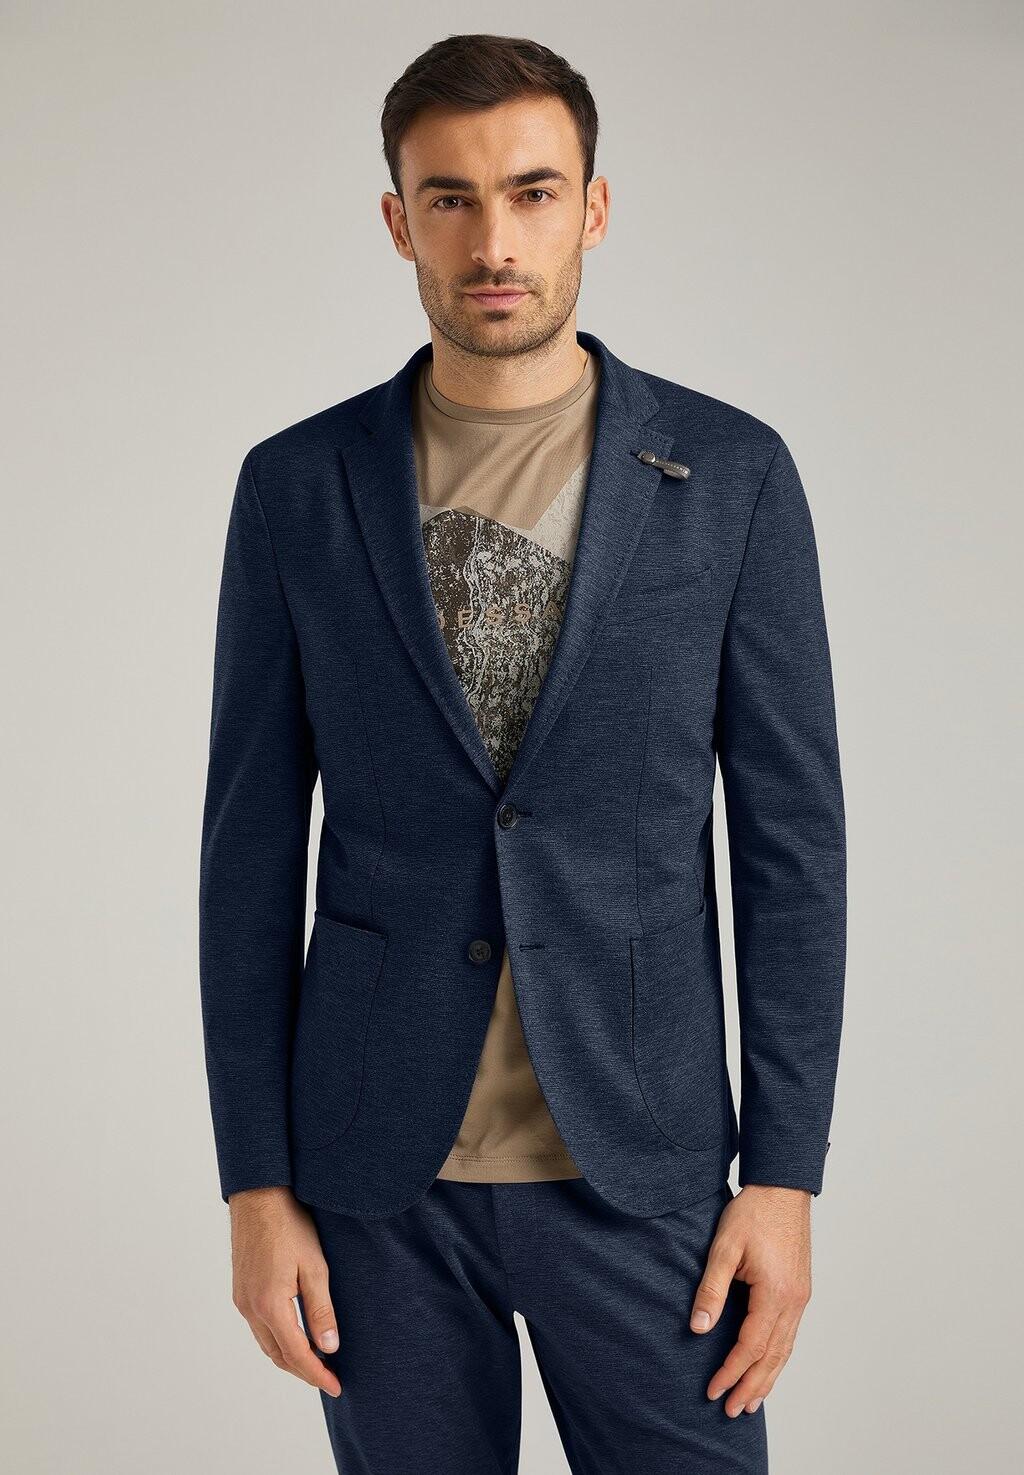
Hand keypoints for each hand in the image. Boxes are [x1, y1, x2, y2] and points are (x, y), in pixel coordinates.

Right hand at [228, 1186, 342, 1397]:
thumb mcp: (315, 1267)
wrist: (259, 1196)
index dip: (317, 1375)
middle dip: (304, 1371)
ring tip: (315, 1362)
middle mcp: (250, 1308)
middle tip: (329, 1378)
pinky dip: (278, 1339)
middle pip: (278, 1355)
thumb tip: (329, 1348)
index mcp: (270, 1305)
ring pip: (267, 1343)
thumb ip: (321, 1311)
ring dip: (289, 1356)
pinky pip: (259, 1327)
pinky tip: (294, 1335)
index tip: (336, 1387)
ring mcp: (242, 1300)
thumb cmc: (289, 1226)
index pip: (297, 1355)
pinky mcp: (241, 1290)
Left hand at [689, 1184, 811, 1416]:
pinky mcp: (800, 1291)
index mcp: (775, 1293)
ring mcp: (801, 1297)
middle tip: (731, 1410)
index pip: (750, 1346)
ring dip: (768, 1378)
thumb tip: (698, 1328)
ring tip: (751, 1401)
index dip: (731, 1371)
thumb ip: (711, 1289)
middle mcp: (793, 1301)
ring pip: (785, 1349)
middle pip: (773, 1357)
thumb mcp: (724, 1247)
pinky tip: (768, 1366)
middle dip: (751, 1386)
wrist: (783, 1187)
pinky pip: (790, 1335)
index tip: (712, 1390)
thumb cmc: (753, 1212)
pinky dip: (778, 1357)